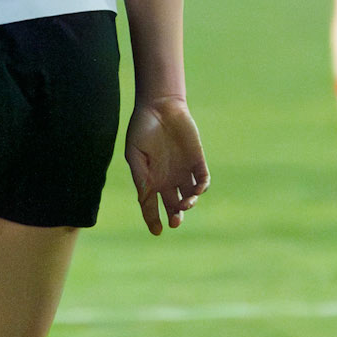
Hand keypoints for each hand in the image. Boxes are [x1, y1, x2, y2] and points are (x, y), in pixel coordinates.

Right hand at [125, 96, 208, 235]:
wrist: (159, 106)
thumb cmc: (142, 128)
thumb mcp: (134, 153)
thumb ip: (140, 176)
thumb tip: (143, 199)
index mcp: (150, 180)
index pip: (151, 206)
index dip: (153, 220)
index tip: (157, 231)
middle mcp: (167, 179)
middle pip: (174, 206)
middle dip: (176, 217)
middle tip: (175, 221)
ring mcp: (183, 171)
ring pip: (190, 196)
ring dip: (189, 204)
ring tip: (186, 203)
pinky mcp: (197, 161)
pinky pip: (203, 180)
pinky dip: (202, 187)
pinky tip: (197, 189)